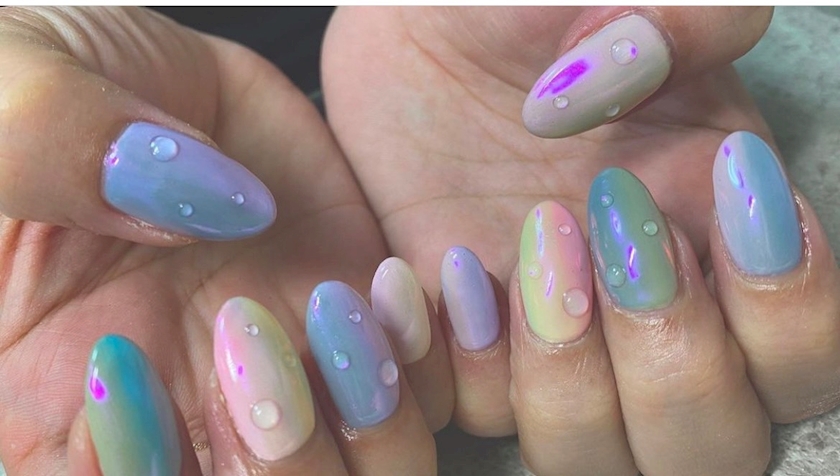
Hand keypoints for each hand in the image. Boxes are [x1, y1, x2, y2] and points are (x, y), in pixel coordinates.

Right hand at [0, 7, 447, 473]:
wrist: (153, 75)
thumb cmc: (55, 94)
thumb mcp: (11, 98)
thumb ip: (51, 149)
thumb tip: (183, 201)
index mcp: (67, 399)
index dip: (144, 465)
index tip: (128, 367)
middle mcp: (190, 404)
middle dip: (276, 452)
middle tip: (246, 326)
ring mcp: (287, 364)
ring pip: (360, 467)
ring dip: (366, 411)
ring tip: (331, 300)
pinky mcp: (354, 313)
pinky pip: (419, 383)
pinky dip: (421, 355)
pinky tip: (386, 280)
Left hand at [323, 6, 839, 474]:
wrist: (421, 34)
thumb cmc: (521, 9)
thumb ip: (674, 13)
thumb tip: (637, 63)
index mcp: (718, 233)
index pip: (804, 355)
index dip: (784, 311)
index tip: (710, 187)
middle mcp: (643, 309)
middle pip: (711, 445)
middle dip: (671, 363)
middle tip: (609, 226)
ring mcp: (549, 337)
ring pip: (593, 456)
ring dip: (565, 378)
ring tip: (520, 244)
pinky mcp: (460, 341)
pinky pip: (471, 411)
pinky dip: (454, 358)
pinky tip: (432, 268)